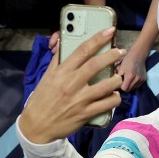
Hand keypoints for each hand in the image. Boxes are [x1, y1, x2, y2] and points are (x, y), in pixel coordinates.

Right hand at [19, 27, 124, 143]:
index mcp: (61, 72)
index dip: (98, 39)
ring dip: (116, 79)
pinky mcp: (85, 114)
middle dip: (112, 55)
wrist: (36, 126)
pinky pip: (107, 104)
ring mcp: (79, 99)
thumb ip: (57, 59)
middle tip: (121, 52)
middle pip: (96, 65)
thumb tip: (63, 42)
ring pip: (106, 85)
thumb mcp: (47, 76)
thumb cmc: (42, 98)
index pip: (82, 50)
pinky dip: (114, 98)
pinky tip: (114, 95)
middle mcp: (71, 83)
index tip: (109, 31)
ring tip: (118, 77)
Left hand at [116, 45, 147, 91]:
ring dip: (129, 86)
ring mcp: (141, 80)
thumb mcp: (120, 67)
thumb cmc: (127, 60)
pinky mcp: (144, 79)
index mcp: (130, 76)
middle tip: (122, 81)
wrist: (138, 55)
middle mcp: (137, 79)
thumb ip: (117, 76)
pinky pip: (137, 86)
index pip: (124, 88)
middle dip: (125, 87)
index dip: (120, 87)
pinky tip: (132, 79)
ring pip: (133, 89)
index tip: (118, 83)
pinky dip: (134, 84)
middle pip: (129, 90)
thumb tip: (114, 83)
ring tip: (127, 80)